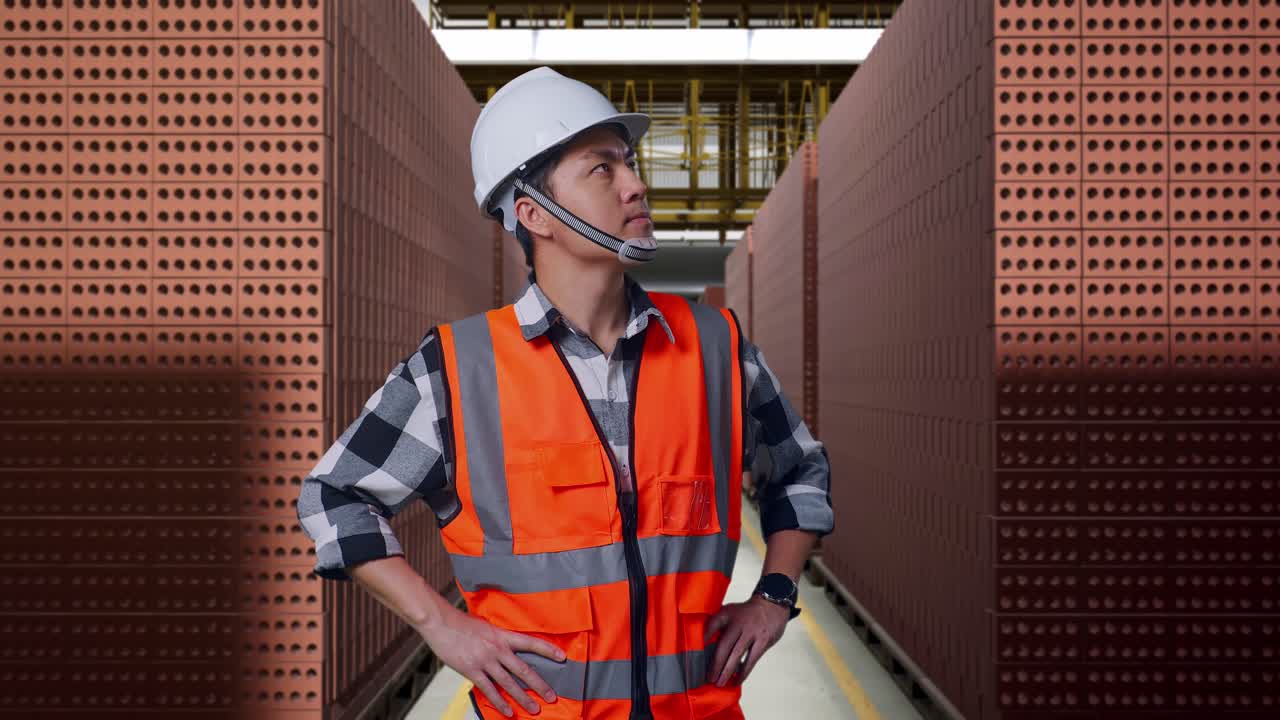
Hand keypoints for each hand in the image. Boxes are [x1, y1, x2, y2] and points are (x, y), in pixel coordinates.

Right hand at [419, 602, 565, 716]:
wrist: (442, 623)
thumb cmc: (463, 624)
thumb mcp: (487, 627)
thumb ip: (499, 639)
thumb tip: (509, 650)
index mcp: (503, 636)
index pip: (531, 643)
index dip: (548, 650)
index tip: (562, 657)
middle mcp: (497, 649)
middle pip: (523, 670)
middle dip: (539, 685)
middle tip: (551, 697)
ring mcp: (485, 661)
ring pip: (509, 683)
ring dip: (523, 698)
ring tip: (534, 709)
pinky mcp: (472, 670)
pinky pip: (489, 690)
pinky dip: (500, 702)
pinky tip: (508, 712)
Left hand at [704, 594, 790, 686]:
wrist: (771, 605)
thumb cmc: (745, 613)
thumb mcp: (729, 611)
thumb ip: (717, 623)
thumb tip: (701, 641)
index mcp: (726, 614)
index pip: (711, 625)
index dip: (703, 638)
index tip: (694, 652)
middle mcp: (738, 623)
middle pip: (723, 646)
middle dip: (715, 665)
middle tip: (708, 678)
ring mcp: (751, 632)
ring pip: (736, 655)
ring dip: (727, 671)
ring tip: (720, 683)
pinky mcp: (762, 641)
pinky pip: (751, 660)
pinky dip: (743, 672)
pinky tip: (737, 680)